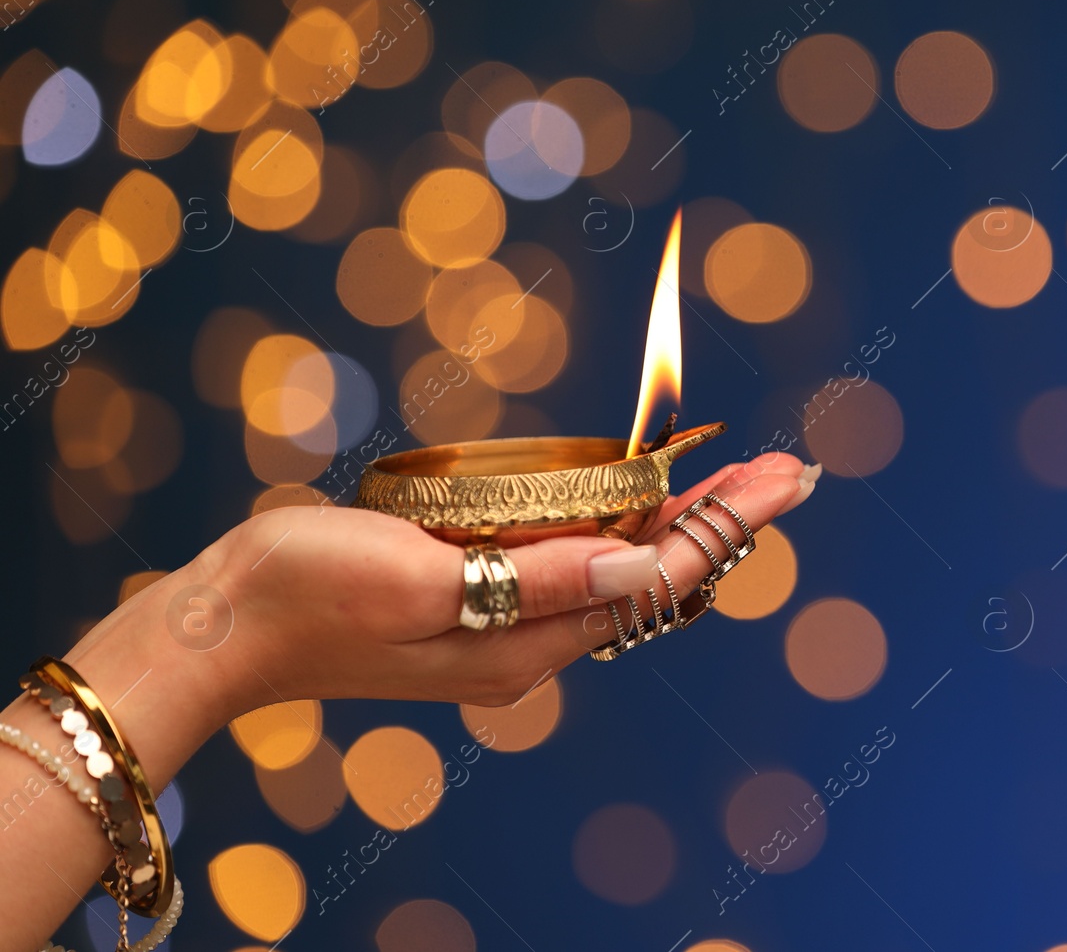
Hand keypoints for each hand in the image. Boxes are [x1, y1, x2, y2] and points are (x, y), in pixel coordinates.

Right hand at [167, 452, 815, 715]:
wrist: (227, 622)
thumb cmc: (309, 592)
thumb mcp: (421, 581)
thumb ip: (536, 579)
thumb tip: (643, 570)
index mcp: (525, 643)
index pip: (658, 579)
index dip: (728, 522)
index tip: (790, 479)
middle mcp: (530, 641)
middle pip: (655, 575)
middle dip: (726, 519)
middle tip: (791, 470)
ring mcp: (504, 622)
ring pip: (621, 570)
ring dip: (683, 522)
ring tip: (743, 482)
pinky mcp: (476, 597)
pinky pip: (573, 564)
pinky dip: (623, 527)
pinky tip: (642, 506)